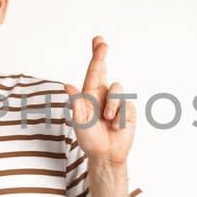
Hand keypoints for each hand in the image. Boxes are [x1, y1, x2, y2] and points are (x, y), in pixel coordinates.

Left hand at [64, 35, 136, 166]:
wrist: (106, 155)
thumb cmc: (90, 139)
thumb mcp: (80, 123)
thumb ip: (77, 104)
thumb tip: (68, 86)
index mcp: (89, 95)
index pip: (93, 72)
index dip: (96, 57)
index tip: (99, 42)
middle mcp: (103, 94)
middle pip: (104, 70)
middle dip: (101, 55)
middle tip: (101, 42)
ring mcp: (116, 101)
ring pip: (117, 88)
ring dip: (111, 105)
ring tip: (107, 119)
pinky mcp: (128, 110)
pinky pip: (126, 105)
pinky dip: (120, 117)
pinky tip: (116, 127)